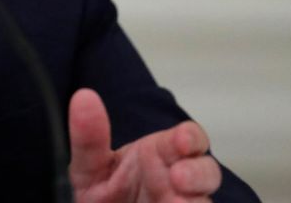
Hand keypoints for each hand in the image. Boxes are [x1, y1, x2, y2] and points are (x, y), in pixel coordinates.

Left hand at [68, 88, 221, 202]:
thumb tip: (84, 98)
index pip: (188, 139)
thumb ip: (89, 138)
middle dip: (198, 173)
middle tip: (178, 176)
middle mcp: (176, 182)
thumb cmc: (102, 193)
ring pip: (203, 201)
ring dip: (194, 201)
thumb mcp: (90, 166)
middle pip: (206, 172)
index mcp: (159, 156)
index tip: (181, 139)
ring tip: (174, 202)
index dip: (190, 137)